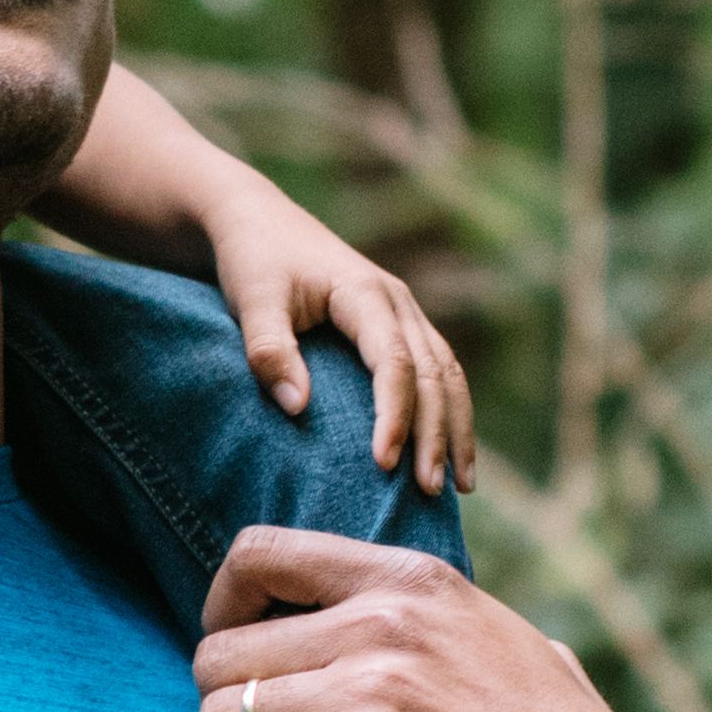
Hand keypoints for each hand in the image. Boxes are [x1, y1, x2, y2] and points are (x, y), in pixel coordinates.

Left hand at [189, 527, 710, 711]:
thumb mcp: (498, 638)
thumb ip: (426, 617)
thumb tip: (365, 613)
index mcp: (412, 581)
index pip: (256, 555)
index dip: (224, 608)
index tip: (242, 655)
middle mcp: (381, 624)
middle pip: (219, 652)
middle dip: (227, 706)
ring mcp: (367, 695)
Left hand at [194, 178, 472, 492]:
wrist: (255, 220)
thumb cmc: (252, 261)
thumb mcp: (251, 301)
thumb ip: (270, 351)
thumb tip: (299, 408)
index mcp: (365, 292)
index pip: (394, 361)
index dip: (394, 414)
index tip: (384, 463)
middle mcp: (396, 300)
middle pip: (434, 373)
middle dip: (437, 434)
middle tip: (429, 491)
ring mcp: (403, 312)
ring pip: (447, 373)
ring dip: (456, 429)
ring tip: (460, 487)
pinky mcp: (398, 325)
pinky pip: (437, 371)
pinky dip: (448, 412)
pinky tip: (449, 454)